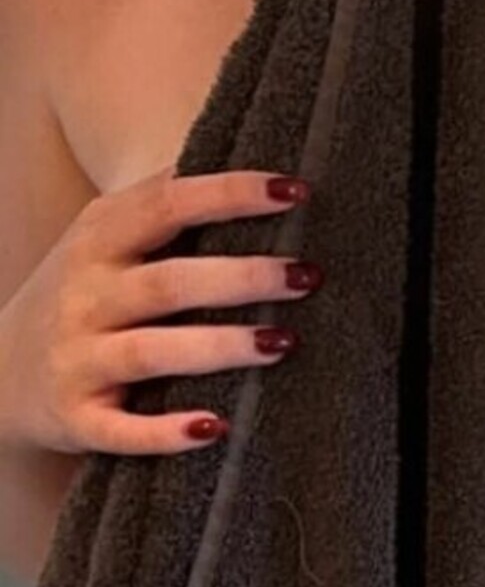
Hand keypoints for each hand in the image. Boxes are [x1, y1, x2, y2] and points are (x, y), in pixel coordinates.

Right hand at [0, 165, 319, 457]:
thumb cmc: (82, 288)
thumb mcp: (104, 232)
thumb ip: (163, 197)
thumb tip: (249, 153)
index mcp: (99, 236)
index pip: (169, 203)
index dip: (232, 194)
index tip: (296, 191)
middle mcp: (86, 294)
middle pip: (171, 282)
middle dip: (242, 277)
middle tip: (307, 275)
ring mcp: (78, 358)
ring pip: (154, 352)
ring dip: (220, 347)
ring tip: (283, 342)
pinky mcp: (76, 418)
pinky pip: (122, 429)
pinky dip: (166, 432)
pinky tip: (216, 427)